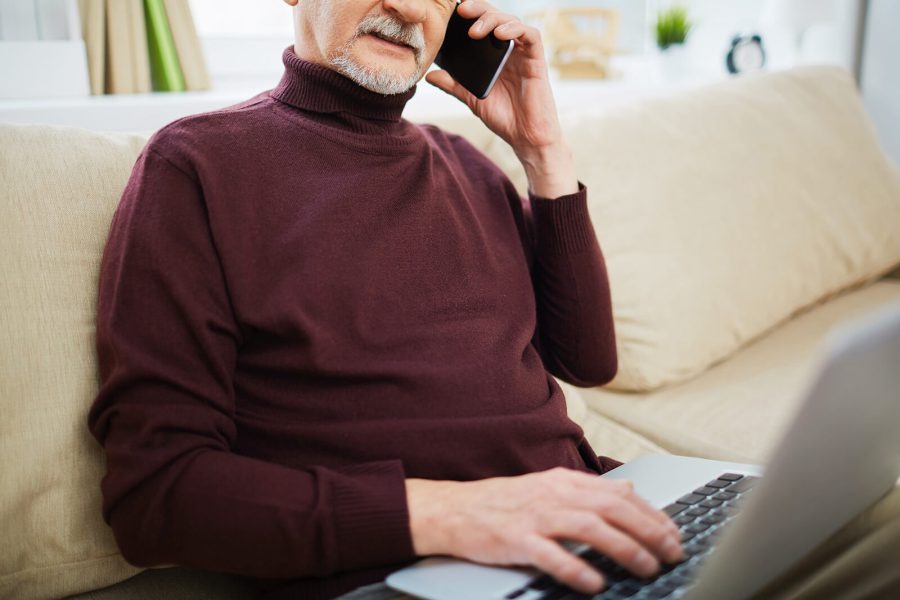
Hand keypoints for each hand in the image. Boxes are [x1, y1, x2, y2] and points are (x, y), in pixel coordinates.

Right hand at [406, 468, 684, 593]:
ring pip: (589, 528)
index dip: (652, 514)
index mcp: (565, 481)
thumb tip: (628, 486)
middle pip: (611, 508)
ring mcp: (535, 516)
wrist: (455, 510)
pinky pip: (551, 555)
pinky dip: (577, 568)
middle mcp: (554, 495)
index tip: (673, 534)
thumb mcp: (550, 487)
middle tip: (671, 553)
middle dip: (648, 530)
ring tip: (646, 567)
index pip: (619, 493)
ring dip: (624, 548)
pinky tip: (596, 583)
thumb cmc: (504, 502)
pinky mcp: (517, 540)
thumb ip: (590, 489)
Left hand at [425, 1, 576, 197]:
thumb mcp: (471, 98)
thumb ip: (453, 84)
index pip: (482, 24)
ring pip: (512, 21)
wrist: (525, 137)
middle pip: (496, 16)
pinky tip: (500, 34)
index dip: (470, 14)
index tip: (451, 12)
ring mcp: (524, 54)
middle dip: (479, 9)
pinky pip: (531, 35)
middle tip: (461, 10)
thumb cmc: (504, 117)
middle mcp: (510, 50)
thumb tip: (429, 75)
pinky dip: (515, 30)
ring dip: (493, 20)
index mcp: (494, 55)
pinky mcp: (537, 60)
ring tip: (475, 31)